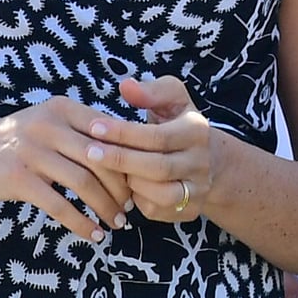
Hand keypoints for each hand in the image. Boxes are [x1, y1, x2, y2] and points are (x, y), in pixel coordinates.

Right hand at [0, 98, 133, 241]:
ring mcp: (32, 151)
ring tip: (117, 223)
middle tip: (131, 206)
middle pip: (101, 158)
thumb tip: (126, 151)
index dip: (128, 157)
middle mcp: (48, 124)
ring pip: (84, 183)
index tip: (140, 178)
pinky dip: (81, 223)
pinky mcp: (19, 179)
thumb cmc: (14, 142)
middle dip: (122, 186)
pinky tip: (93, 235)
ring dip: (106, 207)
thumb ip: (79, 131)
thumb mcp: (45, 123)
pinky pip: (60, 205)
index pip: (109, 131)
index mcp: (61, 108)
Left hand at [83, 75, 217, 223]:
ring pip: (160, 193)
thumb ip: (150, 91)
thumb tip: (126, 86)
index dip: (123, 133)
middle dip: (120, 160)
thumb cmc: (178, 123)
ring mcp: (197, 189)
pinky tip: (119, 186)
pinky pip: (157, 210)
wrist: (209, 160)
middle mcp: (201, 162)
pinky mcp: (189, 210)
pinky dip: (136, 200)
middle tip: (88, 152)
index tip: (94, 126)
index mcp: (197, 130)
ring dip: (129, 183)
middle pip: (158, 167)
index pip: (157, 136)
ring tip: (106, 170)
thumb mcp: (172, 99)